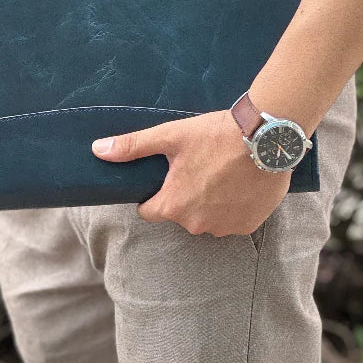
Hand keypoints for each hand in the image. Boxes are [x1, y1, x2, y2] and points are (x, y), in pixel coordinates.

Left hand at [91, 109, 290, 236]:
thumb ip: (132, 146)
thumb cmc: (215, 135)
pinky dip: (233, 205)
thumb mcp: (169, 136)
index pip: (150, 211)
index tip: (166, 177)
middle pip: (180, 214)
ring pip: (207, 218)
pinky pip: (232, 219)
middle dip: (185, 195)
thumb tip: (98, 150)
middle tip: (198, 166)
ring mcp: (226, 227)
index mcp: (174, 206)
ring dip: (210, 201)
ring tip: (220, 172)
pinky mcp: (249, 225)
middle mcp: (198, 224)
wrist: (265, 137)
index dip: (153, 194)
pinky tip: (238, 182)